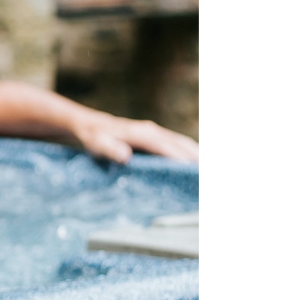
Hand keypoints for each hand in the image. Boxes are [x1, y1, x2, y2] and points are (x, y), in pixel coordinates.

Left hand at [72, 115, 198, 163]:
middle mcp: (152, 130)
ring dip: (197, 154)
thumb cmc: (93, 137)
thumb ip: (110, 149)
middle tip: (209, 174)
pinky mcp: (156, 136)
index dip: (181, 157)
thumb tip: (126, 156)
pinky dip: (189, 152)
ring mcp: (155, 132)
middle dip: (197, 157)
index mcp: (141, 133)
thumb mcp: (97, 144)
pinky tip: (195, 164)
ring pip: (182, 142)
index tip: (195, 169)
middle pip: (180, 143)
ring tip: (207, 171)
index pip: (165, 146)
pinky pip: (177, 143)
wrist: (90, 124)